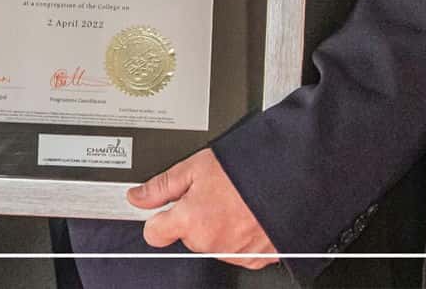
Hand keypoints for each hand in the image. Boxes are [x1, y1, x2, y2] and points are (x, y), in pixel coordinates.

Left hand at [128, 148, 278, 269]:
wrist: (288, 180)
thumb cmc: (244, 170)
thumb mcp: (194, 166)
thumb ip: (161, 186)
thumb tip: (137, 196)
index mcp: (191, 221)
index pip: (154, 233)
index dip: (157, 218)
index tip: (164, 209)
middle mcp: (210, 243)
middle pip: (187, 235)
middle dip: (192, 216)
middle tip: (210, 193)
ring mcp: (233, 254)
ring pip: (211, 242)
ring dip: (216, 226)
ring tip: (232, 201)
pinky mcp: (254, 260)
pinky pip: (234, 251)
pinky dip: (237, 236)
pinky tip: (245, 214)